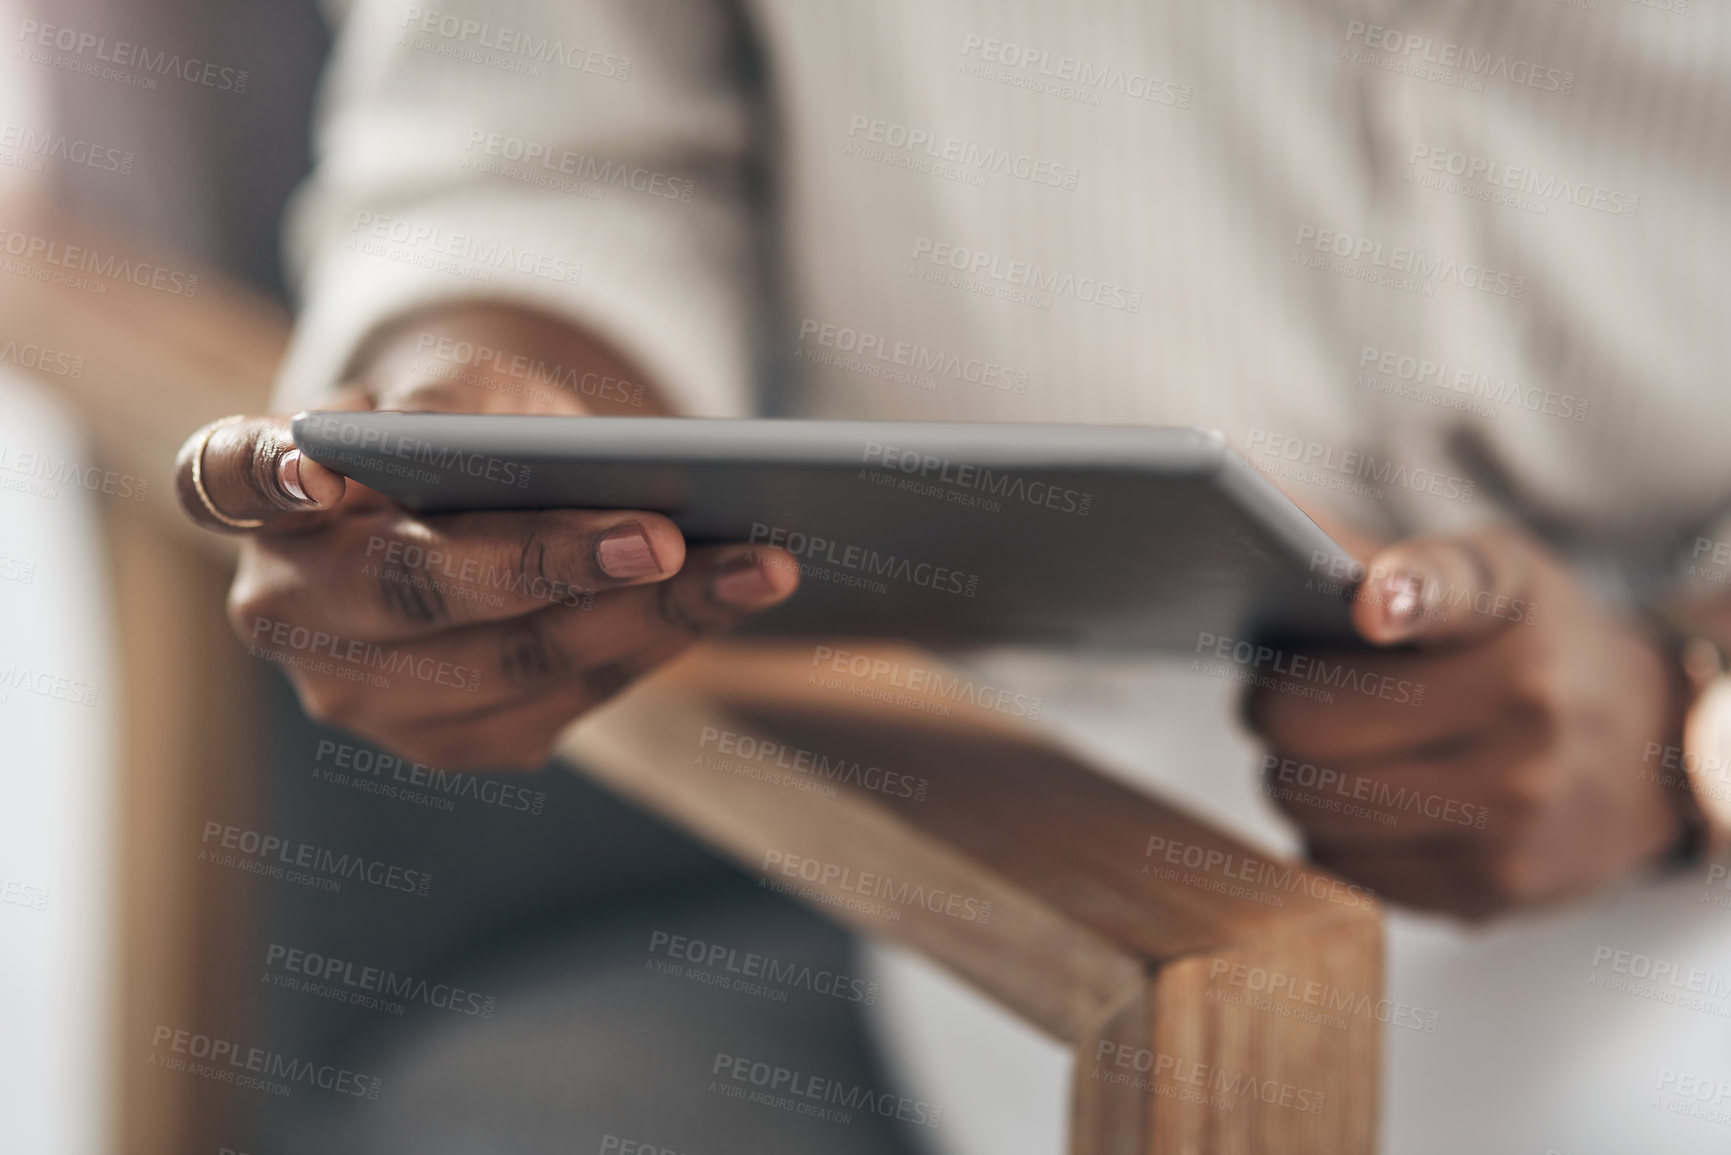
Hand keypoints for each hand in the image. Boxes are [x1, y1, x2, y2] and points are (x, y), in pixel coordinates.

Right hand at [174, 306, 797, 768]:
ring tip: (757, 565)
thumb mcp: (459, 390)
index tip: (314, 462)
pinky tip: (733, 599)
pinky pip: (566, 700)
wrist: (482, 514)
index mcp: (263, 500)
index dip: (261, 472)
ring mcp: (366, 697)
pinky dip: (658, 643)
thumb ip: (460, 413)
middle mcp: (291, 612)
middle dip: (550, 563)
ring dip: (650, 614)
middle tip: (663, 531)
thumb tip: (536, 463)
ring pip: (515, 663)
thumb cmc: (464, 433)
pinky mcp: (454, 743)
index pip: (225, 479)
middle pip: (416, 594)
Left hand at [1247, 524, 1688, 918]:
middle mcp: (1522, 736)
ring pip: (1310, 807)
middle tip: (1289, 698)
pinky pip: (1340, 866)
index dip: (1403, 601)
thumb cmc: (1542, 647)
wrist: (1647, 755)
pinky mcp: (1483, 894)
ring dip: (1296, 777)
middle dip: (1276, 712)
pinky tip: (1371, 802)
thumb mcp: (1501, 573)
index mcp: (1517, 640)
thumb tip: (1289, 525)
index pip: (1448, 601)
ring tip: (1332, 749)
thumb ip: (1402, 558)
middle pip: (1309, 733)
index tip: (1371, 605)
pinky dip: (1332, 834)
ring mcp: (1506, 826)